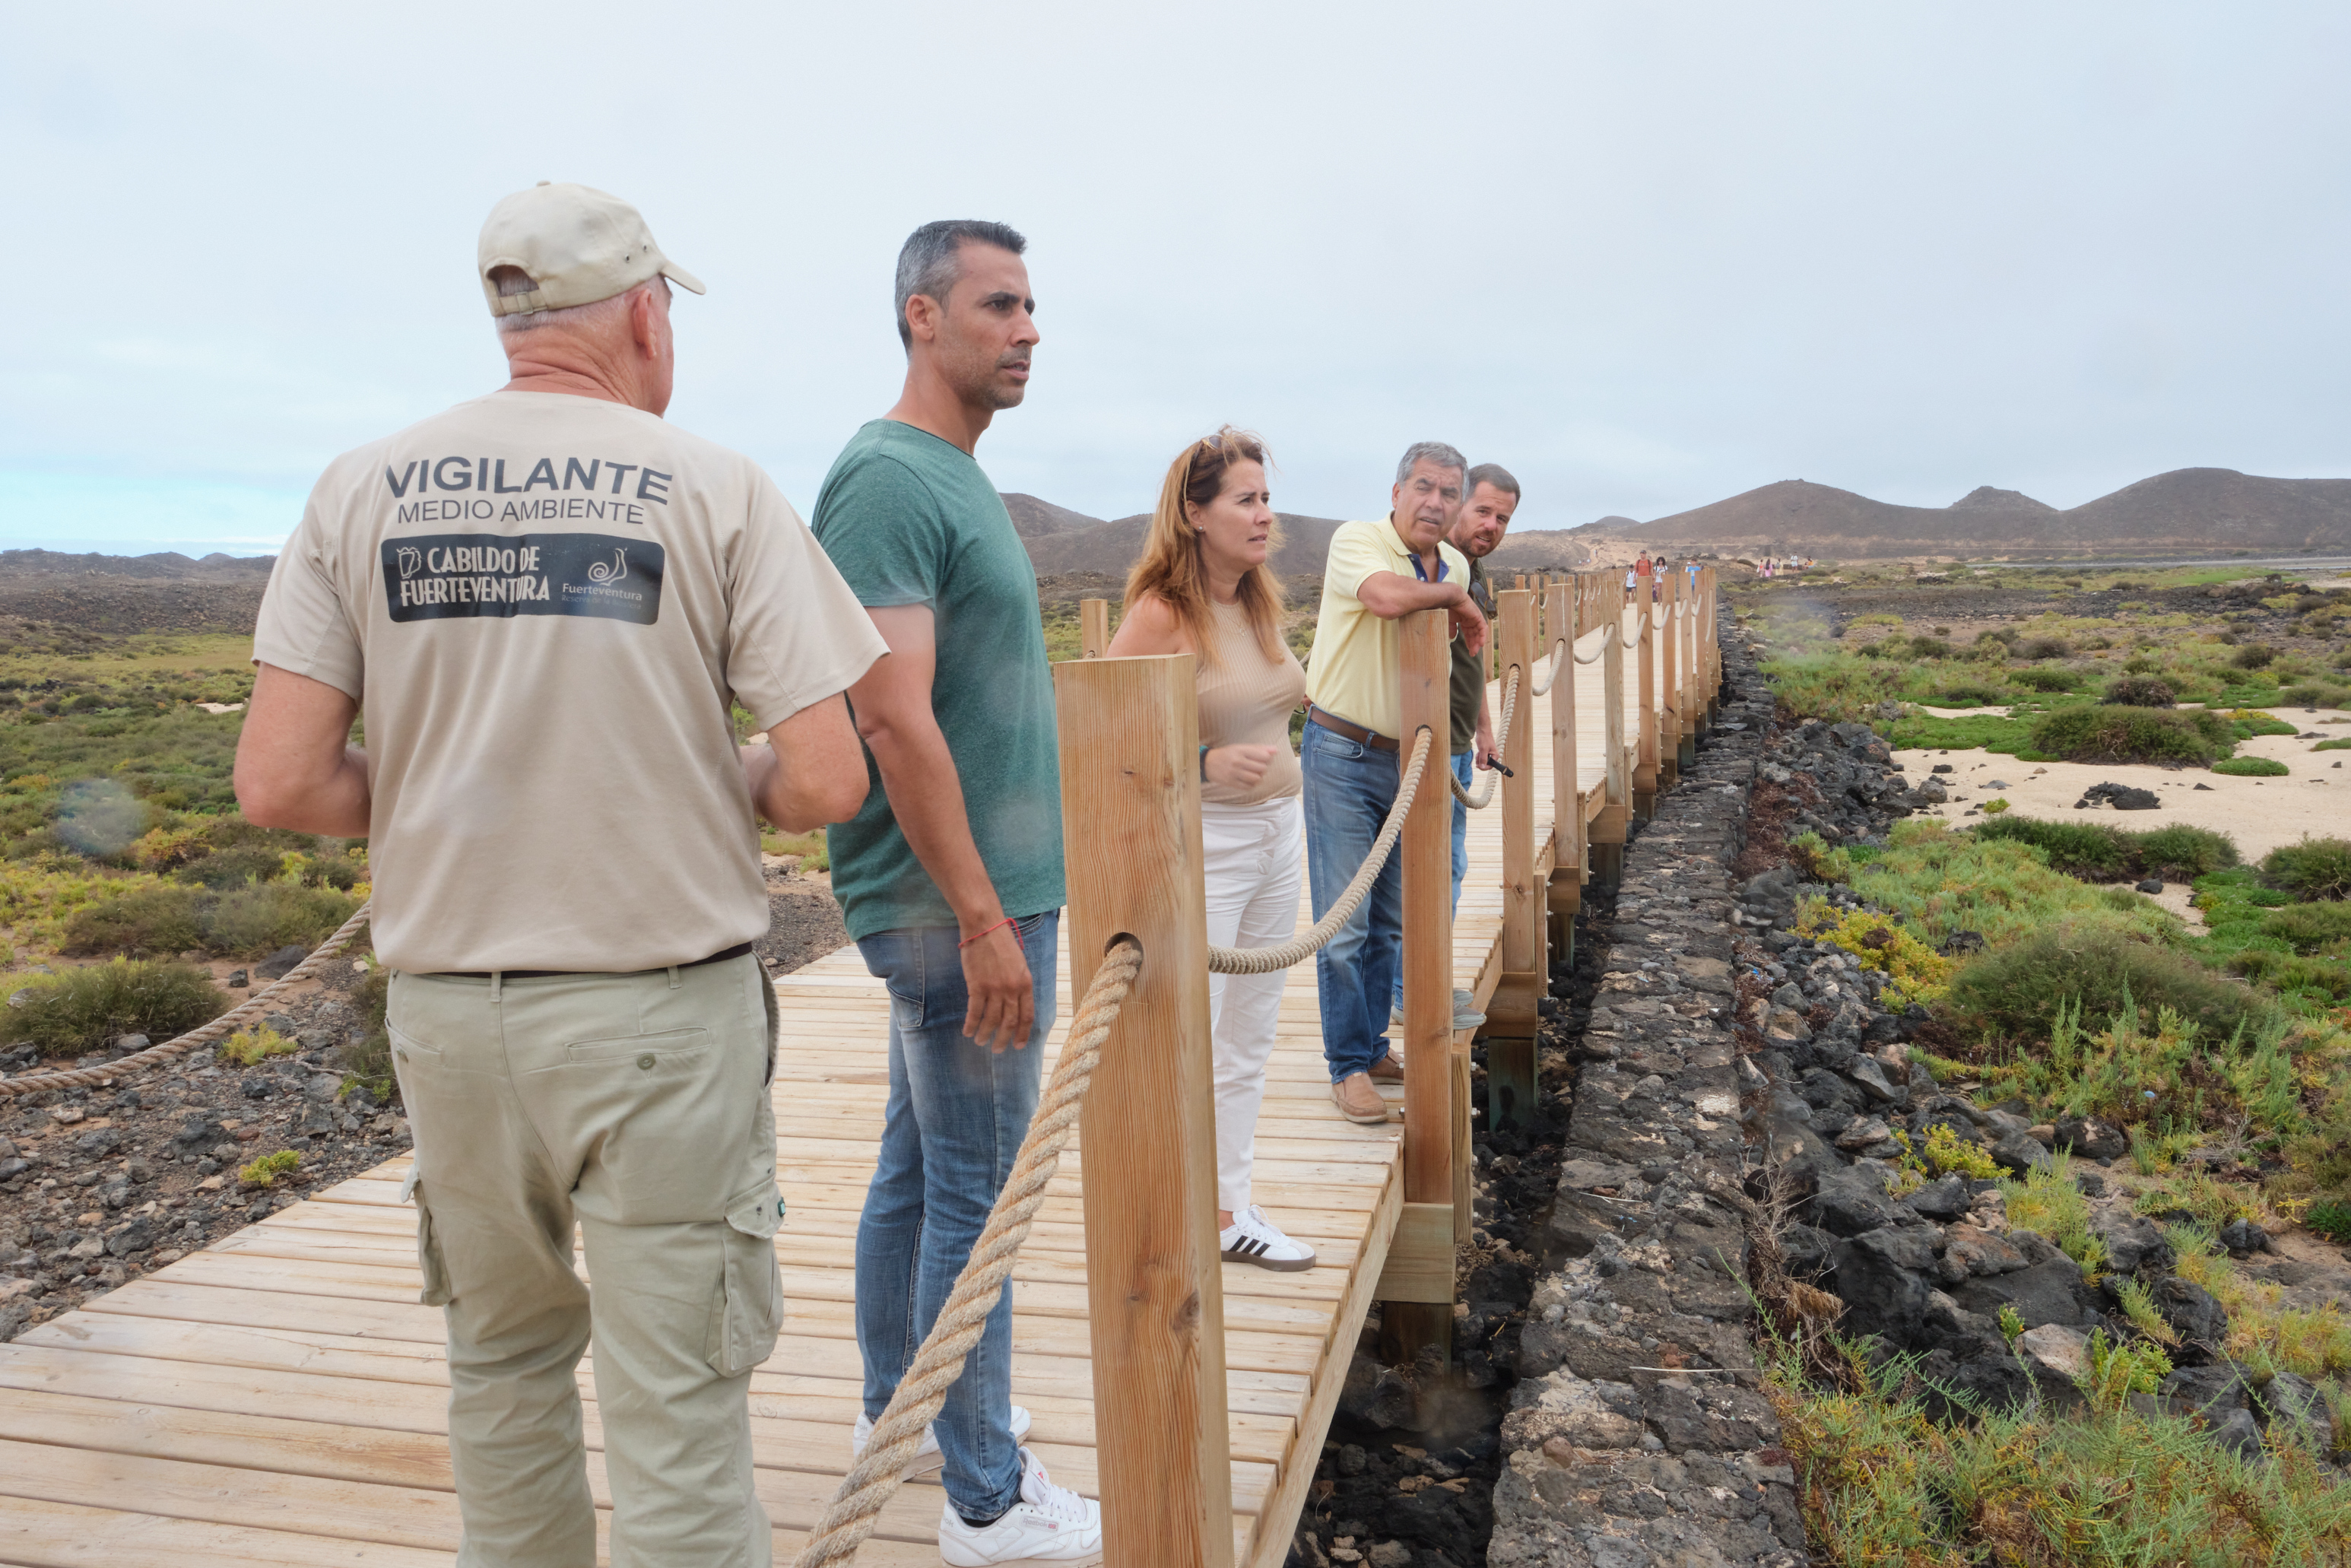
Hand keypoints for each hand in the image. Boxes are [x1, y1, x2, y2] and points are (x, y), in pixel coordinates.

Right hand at [960, 919, 1035, 1053]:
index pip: (1027, 1016)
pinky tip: (967, 1031)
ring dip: (985, 1034)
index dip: (1022, 1034)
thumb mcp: (1019, 964)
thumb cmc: (1001, 943)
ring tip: (980, 1041)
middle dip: (1003, 1039)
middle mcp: (1012, 989)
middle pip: (1009, 1022)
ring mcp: (995, 988)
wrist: (985, 927)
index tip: (1018, 1046)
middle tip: (998, 1050)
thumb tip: (1016, 1004)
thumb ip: (1019, 984)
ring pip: (991, 1020)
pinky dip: (971, 1024)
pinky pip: (974, 1012)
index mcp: (1025, 983)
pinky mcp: (977, 985)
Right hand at [1205, 743, 1279, 791]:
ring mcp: (1234, 773)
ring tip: (1255, 774)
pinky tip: (1249, 781)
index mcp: (1240, 750)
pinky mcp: (1231, 783)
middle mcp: (1237, 761)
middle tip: (1259, 767)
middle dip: (1263, 768)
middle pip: (1262, 768)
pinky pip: (1248, 787)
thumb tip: (1275, 750)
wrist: (1208, 763)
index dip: (1268, 759)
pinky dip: (1252, 785)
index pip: (1264, 756)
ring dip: (1259, 777)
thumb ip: (1259, 748)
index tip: (1264, 759)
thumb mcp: (1241, 747)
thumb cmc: (1227, 754)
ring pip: (1256, 778)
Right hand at [1450, 589, 1488, 655]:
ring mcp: (1475, 618)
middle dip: (1473, 644)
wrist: (1451, 598)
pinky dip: (1482, 636)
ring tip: (1475, 651)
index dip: (1469, 642)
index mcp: (1464, 620)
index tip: (1469, 650)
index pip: (1469, 633)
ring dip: (1477, 642)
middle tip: (1472, 653)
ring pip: (1479, 632)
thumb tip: (1452, 637)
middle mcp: (1471, 619)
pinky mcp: (1478, 616)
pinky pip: (1483, 628)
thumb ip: (1451, 629)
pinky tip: (1480, 644)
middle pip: (1475, 634)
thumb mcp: (1449, 621)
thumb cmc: (1448, 607)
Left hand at [1474, 724, 1498, 770]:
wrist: (1482, 731)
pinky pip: (1482, 758)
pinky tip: (1478, 752)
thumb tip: (1483, 767)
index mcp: (1495, 756)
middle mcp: (1493, 756)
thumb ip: (1483, 759)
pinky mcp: (1486, 752)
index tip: (1478, 765)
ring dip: (1479, 759)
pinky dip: (1479, 756)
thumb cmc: (1484, 739)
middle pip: (1486, 765)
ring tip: (1478, 753)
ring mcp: (1489, 754)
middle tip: (1477, 758)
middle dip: (1481, 762)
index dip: (1484, 767)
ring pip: (1483, 761)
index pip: (1490, 766)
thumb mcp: (1483, 750)